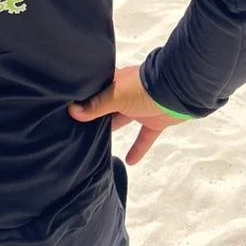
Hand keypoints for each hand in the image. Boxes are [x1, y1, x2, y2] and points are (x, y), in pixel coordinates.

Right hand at [68, 65, 184, 164]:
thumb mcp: (116, 95)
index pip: (96, 91)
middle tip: (77, 130)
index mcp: (115, 82)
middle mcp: (125, 94)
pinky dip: (137, 149)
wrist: (177, 91)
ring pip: (122, 121)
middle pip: (106, 107)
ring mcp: (139, 108)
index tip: (68, 111)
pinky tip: (129, 162)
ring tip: (95, 143)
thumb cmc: (144, 87)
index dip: (83, 99)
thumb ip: (96, 105)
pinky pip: (143, 138)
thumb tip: (73, 111)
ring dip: (112, 131)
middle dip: (94, 117)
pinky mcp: (154, 121)